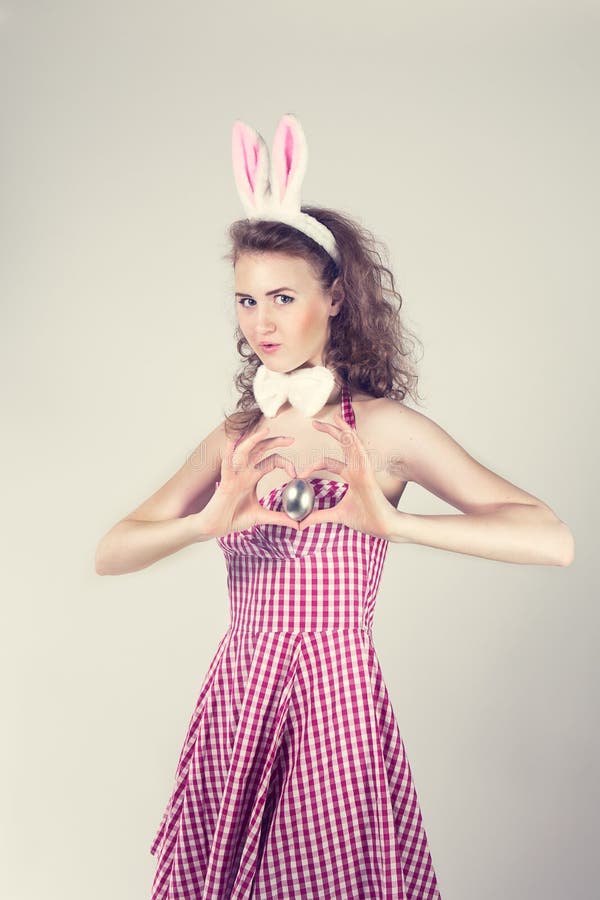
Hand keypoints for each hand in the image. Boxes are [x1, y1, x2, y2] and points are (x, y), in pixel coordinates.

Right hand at [199, 426, 300, 537]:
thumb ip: (279, 518)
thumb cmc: (234, 518)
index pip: (272, 461)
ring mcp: (234, 475)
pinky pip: (226, 466)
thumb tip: (298, 525)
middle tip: (291, 439)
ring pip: (244, 451)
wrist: (215, 527)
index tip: (296, 475)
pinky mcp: (225, 483)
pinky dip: (229, 454)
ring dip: (254, 440)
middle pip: (260, 450)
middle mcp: (244, 472)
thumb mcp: (261, 517)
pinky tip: (232, 443)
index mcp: (253, 477)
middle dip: (275, 441)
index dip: (286, 463)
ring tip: (266, 430)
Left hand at [296, 413, 393, 539]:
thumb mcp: (336, 516)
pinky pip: (361, 454)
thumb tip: (301, 524)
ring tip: (335, 418)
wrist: (383, 527)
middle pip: (342, 444)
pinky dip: (354, 441)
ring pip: (353, 444)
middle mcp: (356, 469)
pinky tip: (348, 431)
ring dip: (344, 430)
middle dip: (330, 432)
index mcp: (350, 475)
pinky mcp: (368, 474)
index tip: (298, 475)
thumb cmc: (366, 519)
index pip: (329, 462)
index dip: (313, 465)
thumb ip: (319, 517)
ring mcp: (363, 470)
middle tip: (314, 423)